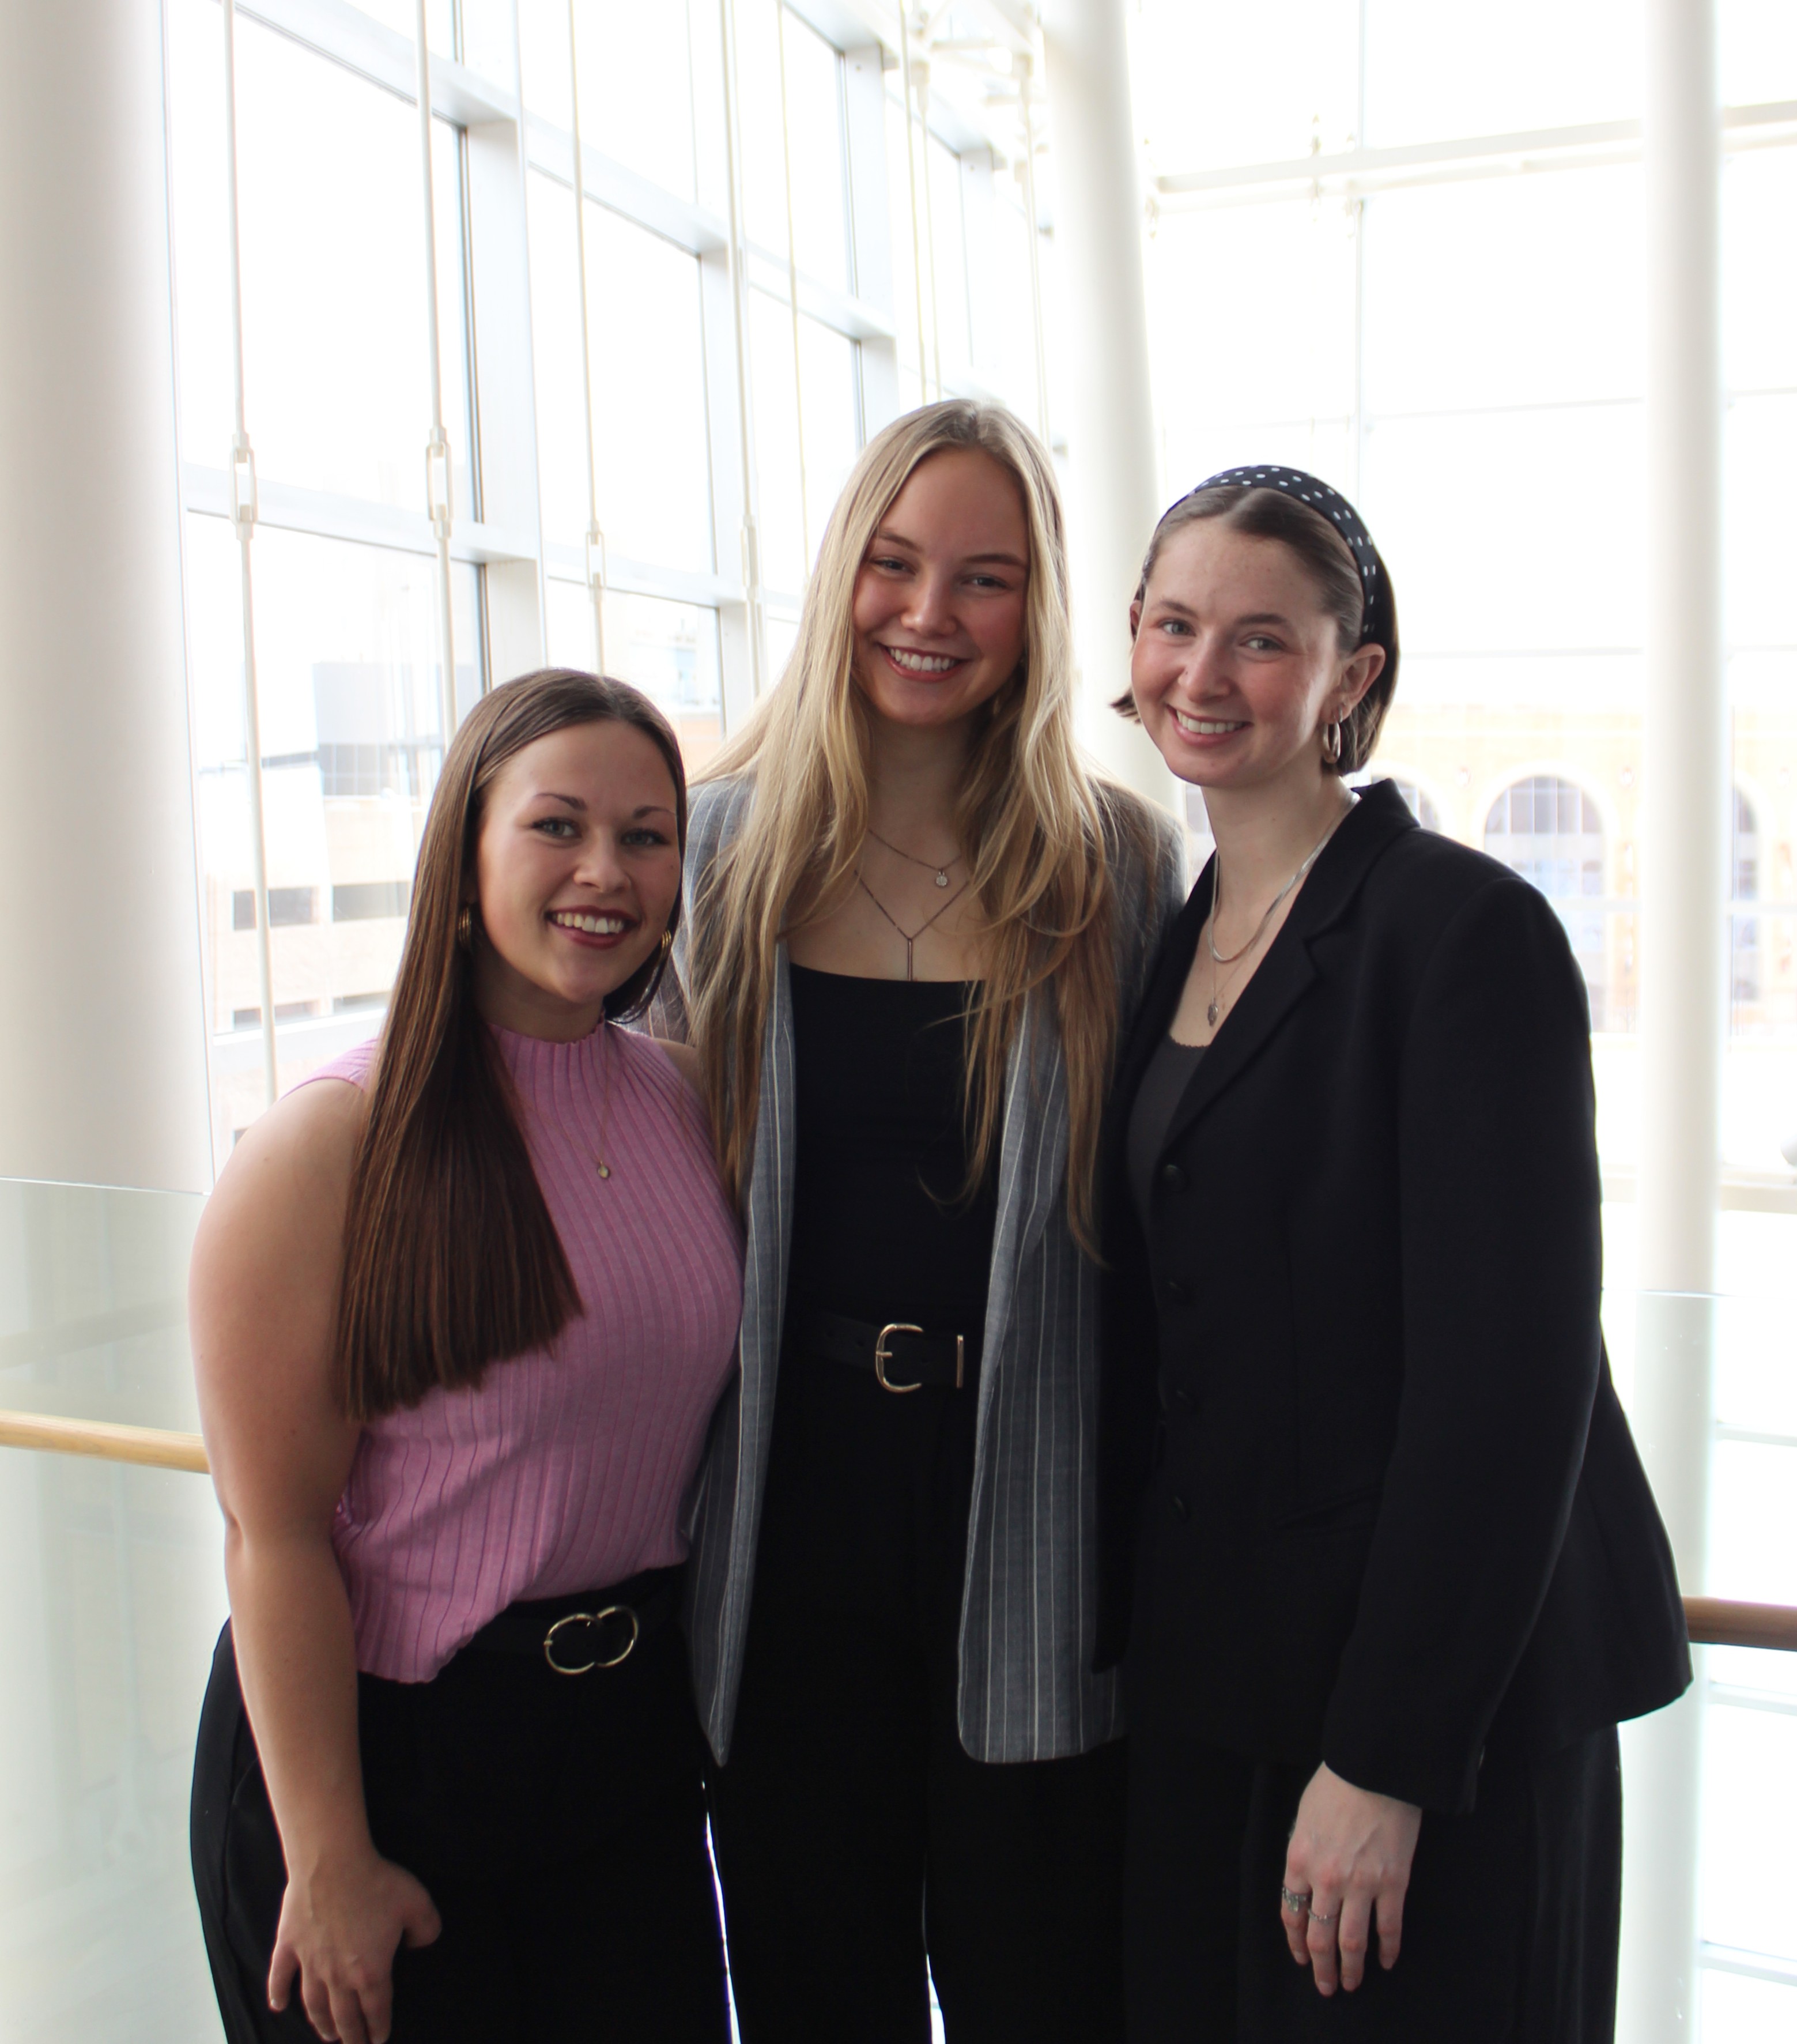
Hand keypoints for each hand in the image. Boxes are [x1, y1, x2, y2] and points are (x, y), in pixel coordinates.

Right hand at [267, 1849, 441, 2043]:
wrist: (333, 1862)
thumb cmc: (376, 1882)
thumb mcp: (418, 1903)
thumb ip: (427, 1929)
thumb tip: (422, 1944)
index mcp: (370, 1971)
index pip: (376, 2009)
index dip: (378, 2028)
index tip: (378, 2040)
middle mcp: (337, 1976)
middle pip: (344, 2016)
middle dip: (351, 2036)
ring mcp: (309, 1963)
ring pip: (313, 2004)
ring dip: (320, 2023)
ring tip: (326, 2035)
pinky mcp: (288, 1946)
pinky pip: (279, 1977)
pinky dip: (277, 1995)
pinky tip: (278, 2007)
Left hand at [1279, 1762, 1420, 1995]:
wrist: (1374, 1769)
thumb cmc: (1336, 1785)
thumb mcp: (1305, 1817)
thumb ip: (1304, 1852)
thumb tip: (1306, 1881)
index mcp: (1299, 1860)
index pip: (1292, 1914)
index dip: (1295, 1941)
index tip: (1301, 1957)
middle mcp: (1326, 1880)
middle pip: (1320, 1936)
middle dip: (1321, 1967)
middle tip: (1325, 1986)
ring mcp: (1361, 1885)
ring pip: (1352, 1942)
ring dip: (1351, 1969)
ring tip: (1351, 1984)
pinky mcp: (1393, 1884)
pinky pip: (1389, 1928)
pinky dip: (1388, 1950)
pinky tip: (1387, 1961)